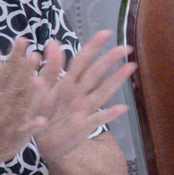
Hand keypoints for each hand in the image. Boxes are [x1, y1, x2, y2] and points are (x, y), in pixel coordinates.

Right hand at [0, 37, 51, 167]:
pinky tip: (42, 121)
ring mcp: (10, 121)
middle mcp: (1, 105)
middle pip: (15, 86)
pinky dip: (33, 126)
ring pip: (21, 106)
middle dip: (25, 71)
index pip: (6, 71)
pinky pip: (26, 131)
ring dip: (30, 95)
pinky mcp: (17, 136)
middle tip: (35, 55)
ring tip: (39, 81)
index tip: (23, 41)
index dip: (15, 56)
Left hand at [31, 32, 133, 161]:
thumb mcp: (43, 88)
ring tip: (130, 67)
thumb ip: (50, 67)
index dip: (93, 46)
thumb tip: (53, 42)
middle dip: (110, 59)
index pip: (82, 61)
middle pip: (96, 73)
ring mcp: (84, 109)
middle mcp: (79, 93)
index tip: (106, 33)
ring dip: (116, 80)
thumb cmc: (45, 113)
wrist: (44, 142)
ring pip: (102, 91)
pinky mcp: (83, 126)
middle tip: (125, 47)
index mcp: (68, 82)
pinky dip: (109, 114)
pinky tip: (122, 107)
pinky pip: (97, 119)